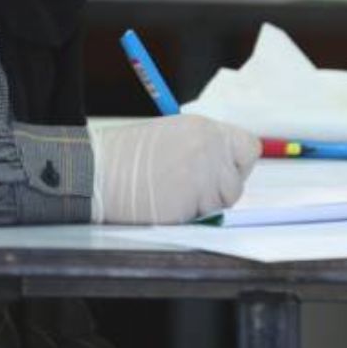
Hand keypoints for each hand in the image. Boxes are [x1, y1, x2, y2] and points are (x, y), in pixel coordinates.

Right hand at [89, 115, 259, 223]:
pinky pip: (203, 218)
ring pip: (222, 203)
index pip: (249, 148)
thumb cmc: (127, 156)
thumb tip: (225, 165)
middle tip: (190, 187)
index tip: (222, 170)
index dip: (237, 164)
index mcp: (204, 129)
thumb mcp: (172, 135)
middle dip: (218, 190)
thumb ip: (203, 147)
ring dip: (203, 205)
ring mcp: (202, 179)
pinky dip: (188, 216)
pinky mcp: (191, 205)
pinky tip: (165, 203)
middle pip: (237, 182)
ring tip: (172, 192)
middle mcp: (208, 151)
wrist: (97, 172)